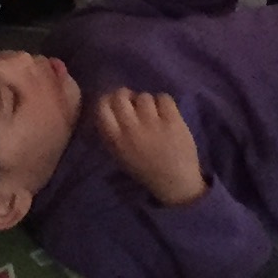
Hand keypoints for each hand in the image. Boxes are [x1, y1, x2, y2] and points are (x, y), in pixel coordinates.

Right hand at [93, 87, 206, 206]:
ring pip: (144, 96)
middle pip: (121, 95)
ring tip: (154, 114)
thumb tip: (110, 105)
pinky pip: (164, 98)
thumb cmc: (145, 169)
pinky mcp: (172, 121)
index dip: (108, 99)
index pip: (102, 107)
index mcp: (115, 139)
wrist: (175, 182)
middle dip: (127, 95)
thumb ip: (112, 132)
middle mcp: (131, 128)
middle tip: (135, 103)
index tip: (116, 102)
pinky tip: (166, 114)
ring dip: (148, 102)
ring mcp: (152, 123)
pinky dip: (165, 103)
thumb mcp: (120, 154)